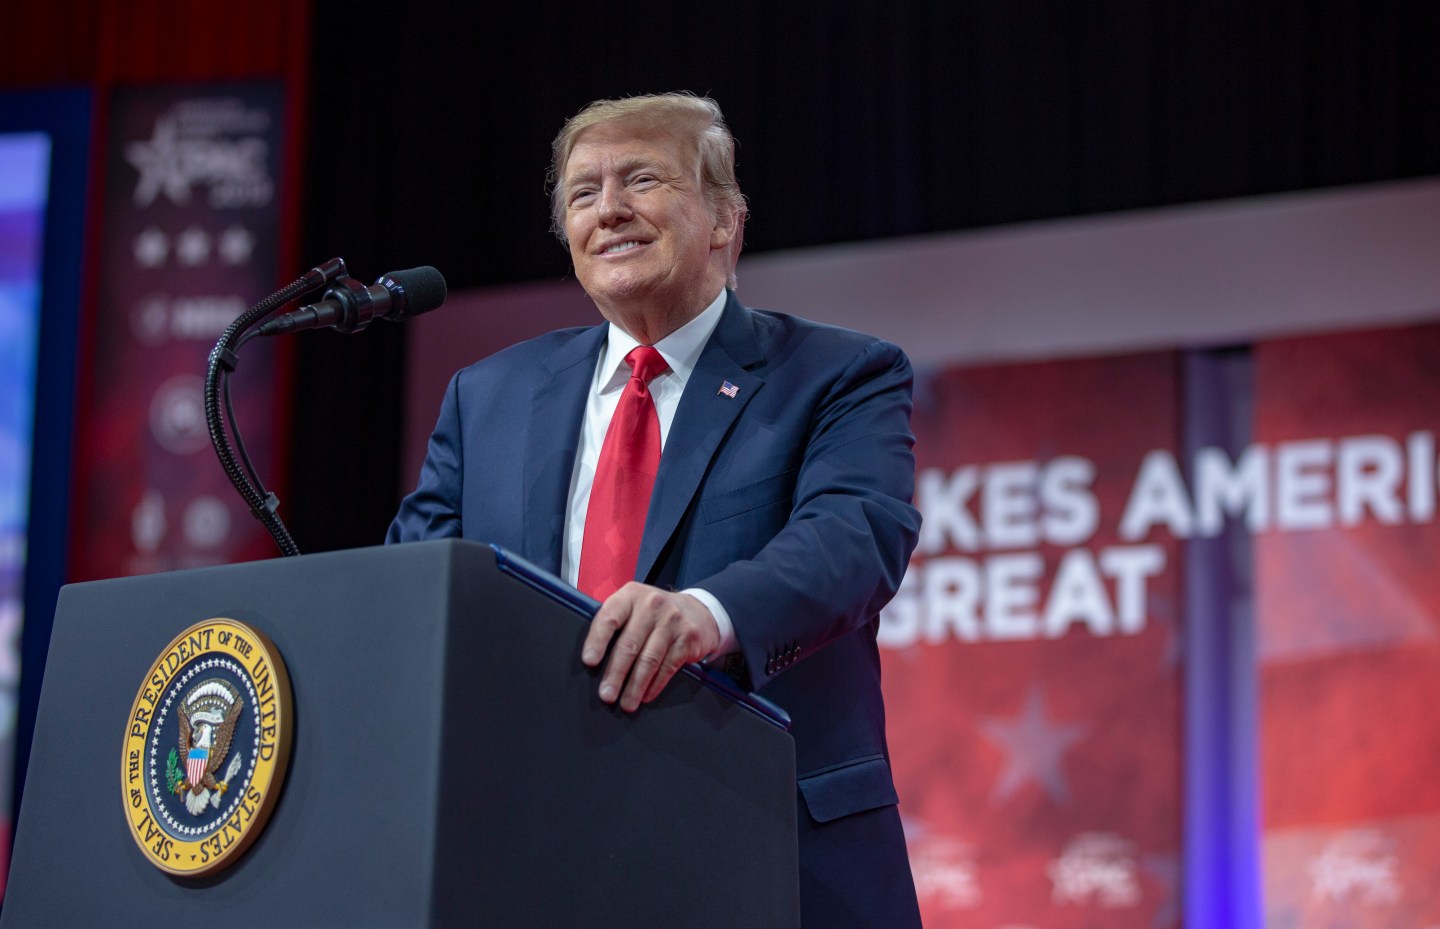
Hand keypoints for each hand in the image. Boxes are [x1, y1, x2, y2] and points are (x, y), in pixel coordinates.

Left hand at [581, 583, 719, 712]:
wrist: (699, 611)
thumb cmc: (655, 614)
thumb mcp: (634, 608)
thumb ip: (615, 624)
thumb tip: (591, 660)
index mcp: (631, 596)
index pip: (610, 617)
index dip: (598, 640)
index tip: (589, 661)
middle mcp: (652, 605)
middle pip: (629, 644)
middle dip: (616, 673)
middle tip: (606, 694)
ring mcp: (672, 621)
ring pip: (649, 659)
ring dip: (635, 685)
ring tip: (626, 703)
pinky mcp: (688, 638)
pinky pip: (668, 666)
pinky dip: (655, 684)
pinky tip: (646, 695)